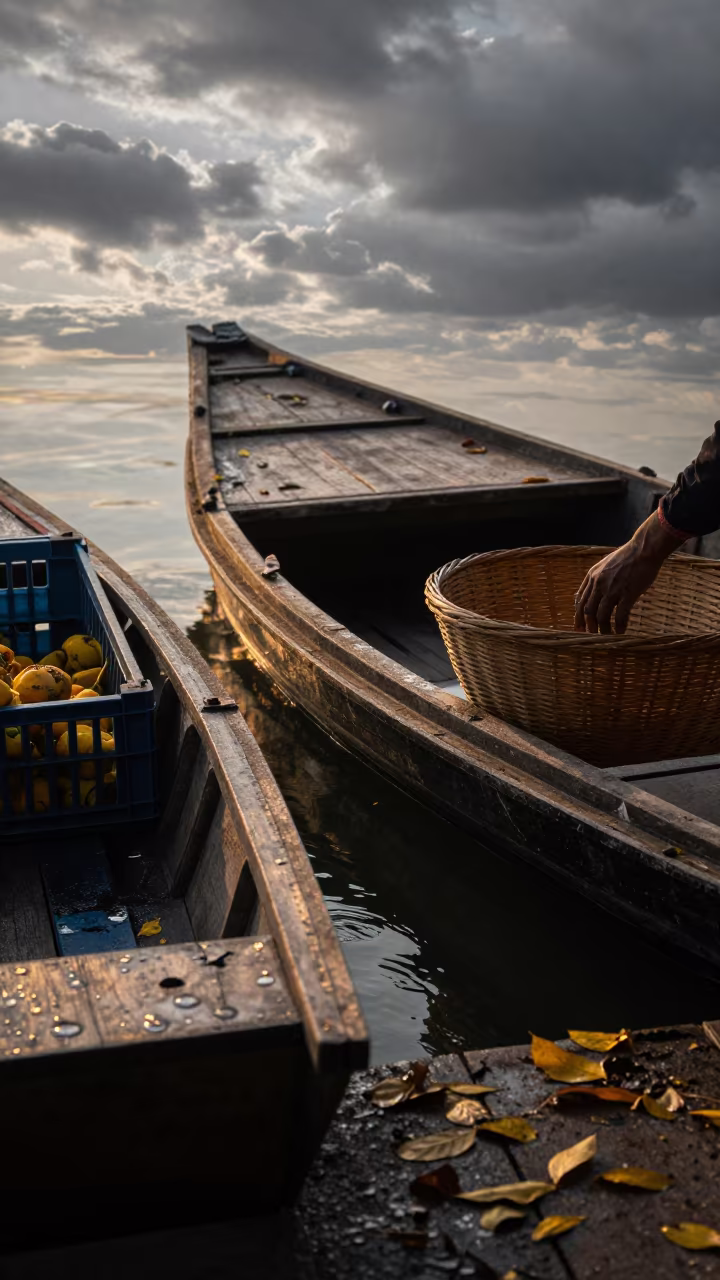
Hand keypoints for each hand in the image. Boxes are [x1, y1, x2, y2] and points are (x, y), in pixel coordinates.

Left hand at [574, 512, 684, 633]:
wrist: (643, 549)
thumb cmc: (628, 557)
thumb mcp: (605, 564)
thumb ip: (597, 578)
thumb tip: (592, 591)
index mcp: (592, 576)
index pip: (579, 600)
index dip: (578, 616)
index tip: (579, 627)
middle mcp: (599, 584)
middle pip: (587, 611)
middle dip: (587, 626)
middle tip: (590, 636)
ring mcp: (612, 589)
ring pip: (601, 616)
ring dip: (603, 629)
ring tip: (606, 637)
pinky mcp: (627, 593)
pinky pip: (619, 615)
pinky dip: (619, 627)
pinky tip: (621, 632)